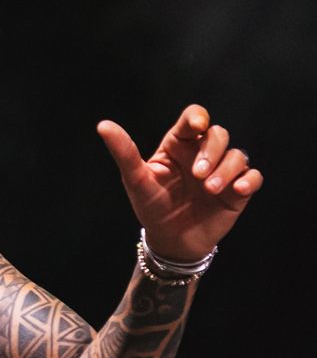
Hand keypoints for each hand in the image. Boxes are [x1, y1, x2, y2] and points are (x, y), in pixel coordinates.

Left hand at [97, 103, 262, 261]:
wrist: (170, 240)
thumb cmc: (151, 206)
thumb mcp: (136, 180)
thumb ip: (124, 152)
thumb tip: (103, 125)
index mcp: (179, 144)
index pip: (193, 118)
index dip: (198, 117)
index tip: (197, 126)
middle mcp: (202, 154)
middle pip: (217, 134)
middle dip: (210, 151)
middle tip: (197, 176)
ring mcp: (221, 171)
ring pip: (237, 154)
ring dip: (226, 169)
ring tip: (209, 189)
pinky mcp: (237, 191)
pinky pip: (253, 176)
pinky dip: (248, 180)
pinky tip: (237, 190)